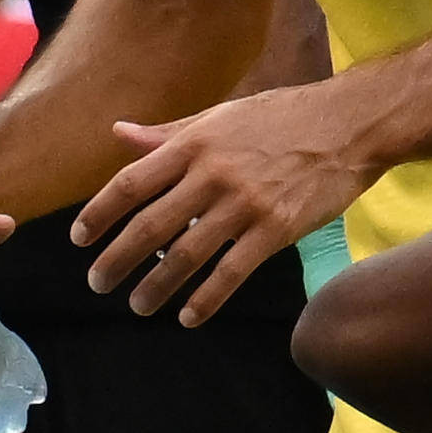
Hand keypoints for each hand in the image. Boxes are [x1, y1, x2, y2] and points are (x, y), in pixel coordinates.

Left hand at [76, 82, 378, 324]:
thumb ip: (169, 133)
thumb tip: (119, 134)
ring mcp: (245, 204)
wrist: (352, 125)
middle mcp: (212, 175)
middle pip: (149, 226)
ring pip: (186, 255)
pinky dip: (207, 298)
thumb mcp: (222, 115)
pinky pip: (233, 272)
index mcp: (193, 144)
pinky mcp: (277, 229)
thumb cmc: (286, 116)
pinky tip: (189, 317)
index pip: (129, 185)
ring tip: (138, 305)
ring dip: (155, 286)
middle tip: (98, 283)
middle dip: (116, 259)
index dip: (98, 214)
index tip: (79, 239)